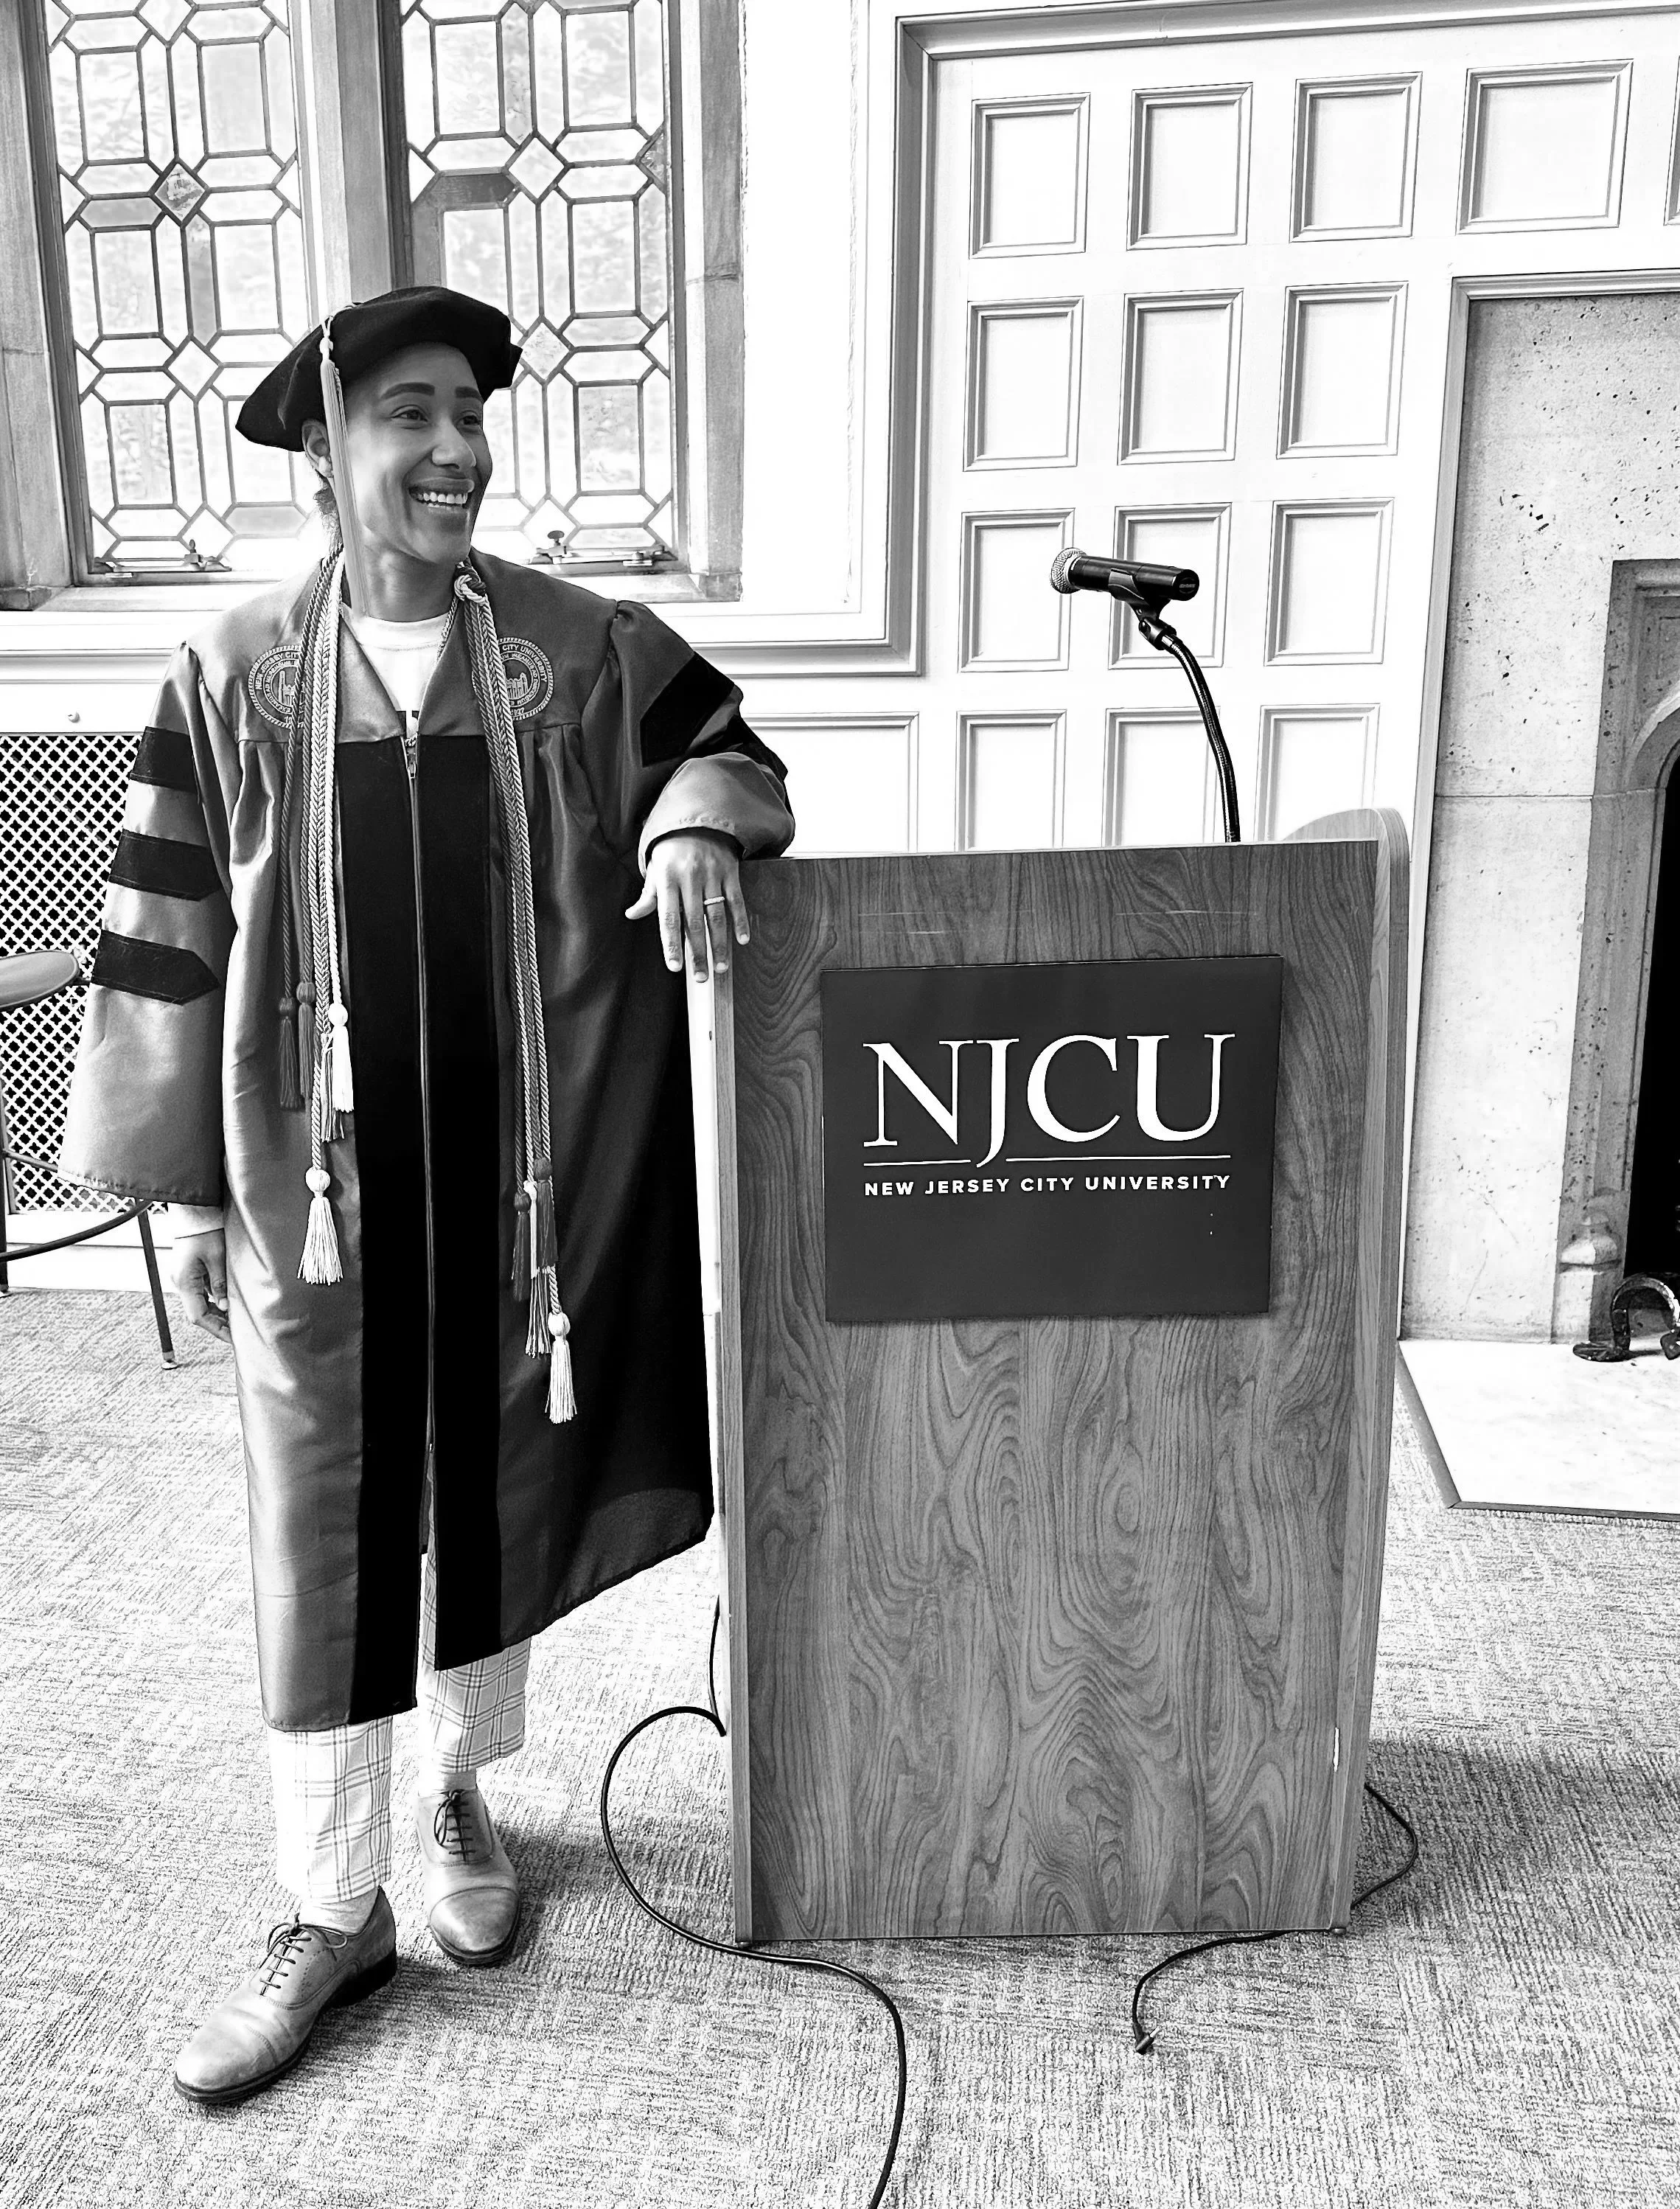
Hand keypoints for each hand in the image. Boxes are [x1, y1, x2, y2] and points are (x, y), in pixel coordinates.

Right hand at [171, 1227, 230, 1343]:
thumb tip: (226, 1307)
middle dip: (218, 1323)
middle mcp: (180, 1282)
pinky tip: (228, 1302)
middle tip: (238, 1330)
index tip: (233, 1337)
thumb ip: (221, 1285)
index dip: (216, 1329)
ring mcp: (183, 1277)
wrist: (195, 1212)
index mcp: (185, 1282)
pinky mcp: (188, 1272)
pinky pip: (200, 1292)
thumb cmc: (205, 1231)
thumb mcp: (217, 1258)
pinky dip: (214, 1300)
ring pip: (200, 1303)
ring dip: (216, 1312)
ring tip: (236, 1318)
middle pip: (198, 1312)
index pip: (198, 1317)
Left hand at [624, 829, 748, 979]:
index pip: (668, 919)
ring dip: (719, 945)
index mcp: (667, 879)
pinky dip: (740, 921)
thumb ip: (648, 895)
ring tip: (721, 967)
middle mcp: (689, 878)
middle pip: (694, 923)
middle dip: (697, 953)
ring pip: (716, 916)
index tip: (675, 967)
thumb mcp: (655, 868)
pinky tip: (742, 940)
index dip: (671, 944)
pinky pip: (736, 900)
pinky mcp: (730, 871)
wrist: (698, 818)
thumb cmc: (672, 849)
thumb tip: (633, 915)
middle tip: (701, 978)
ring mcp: (712, 875)